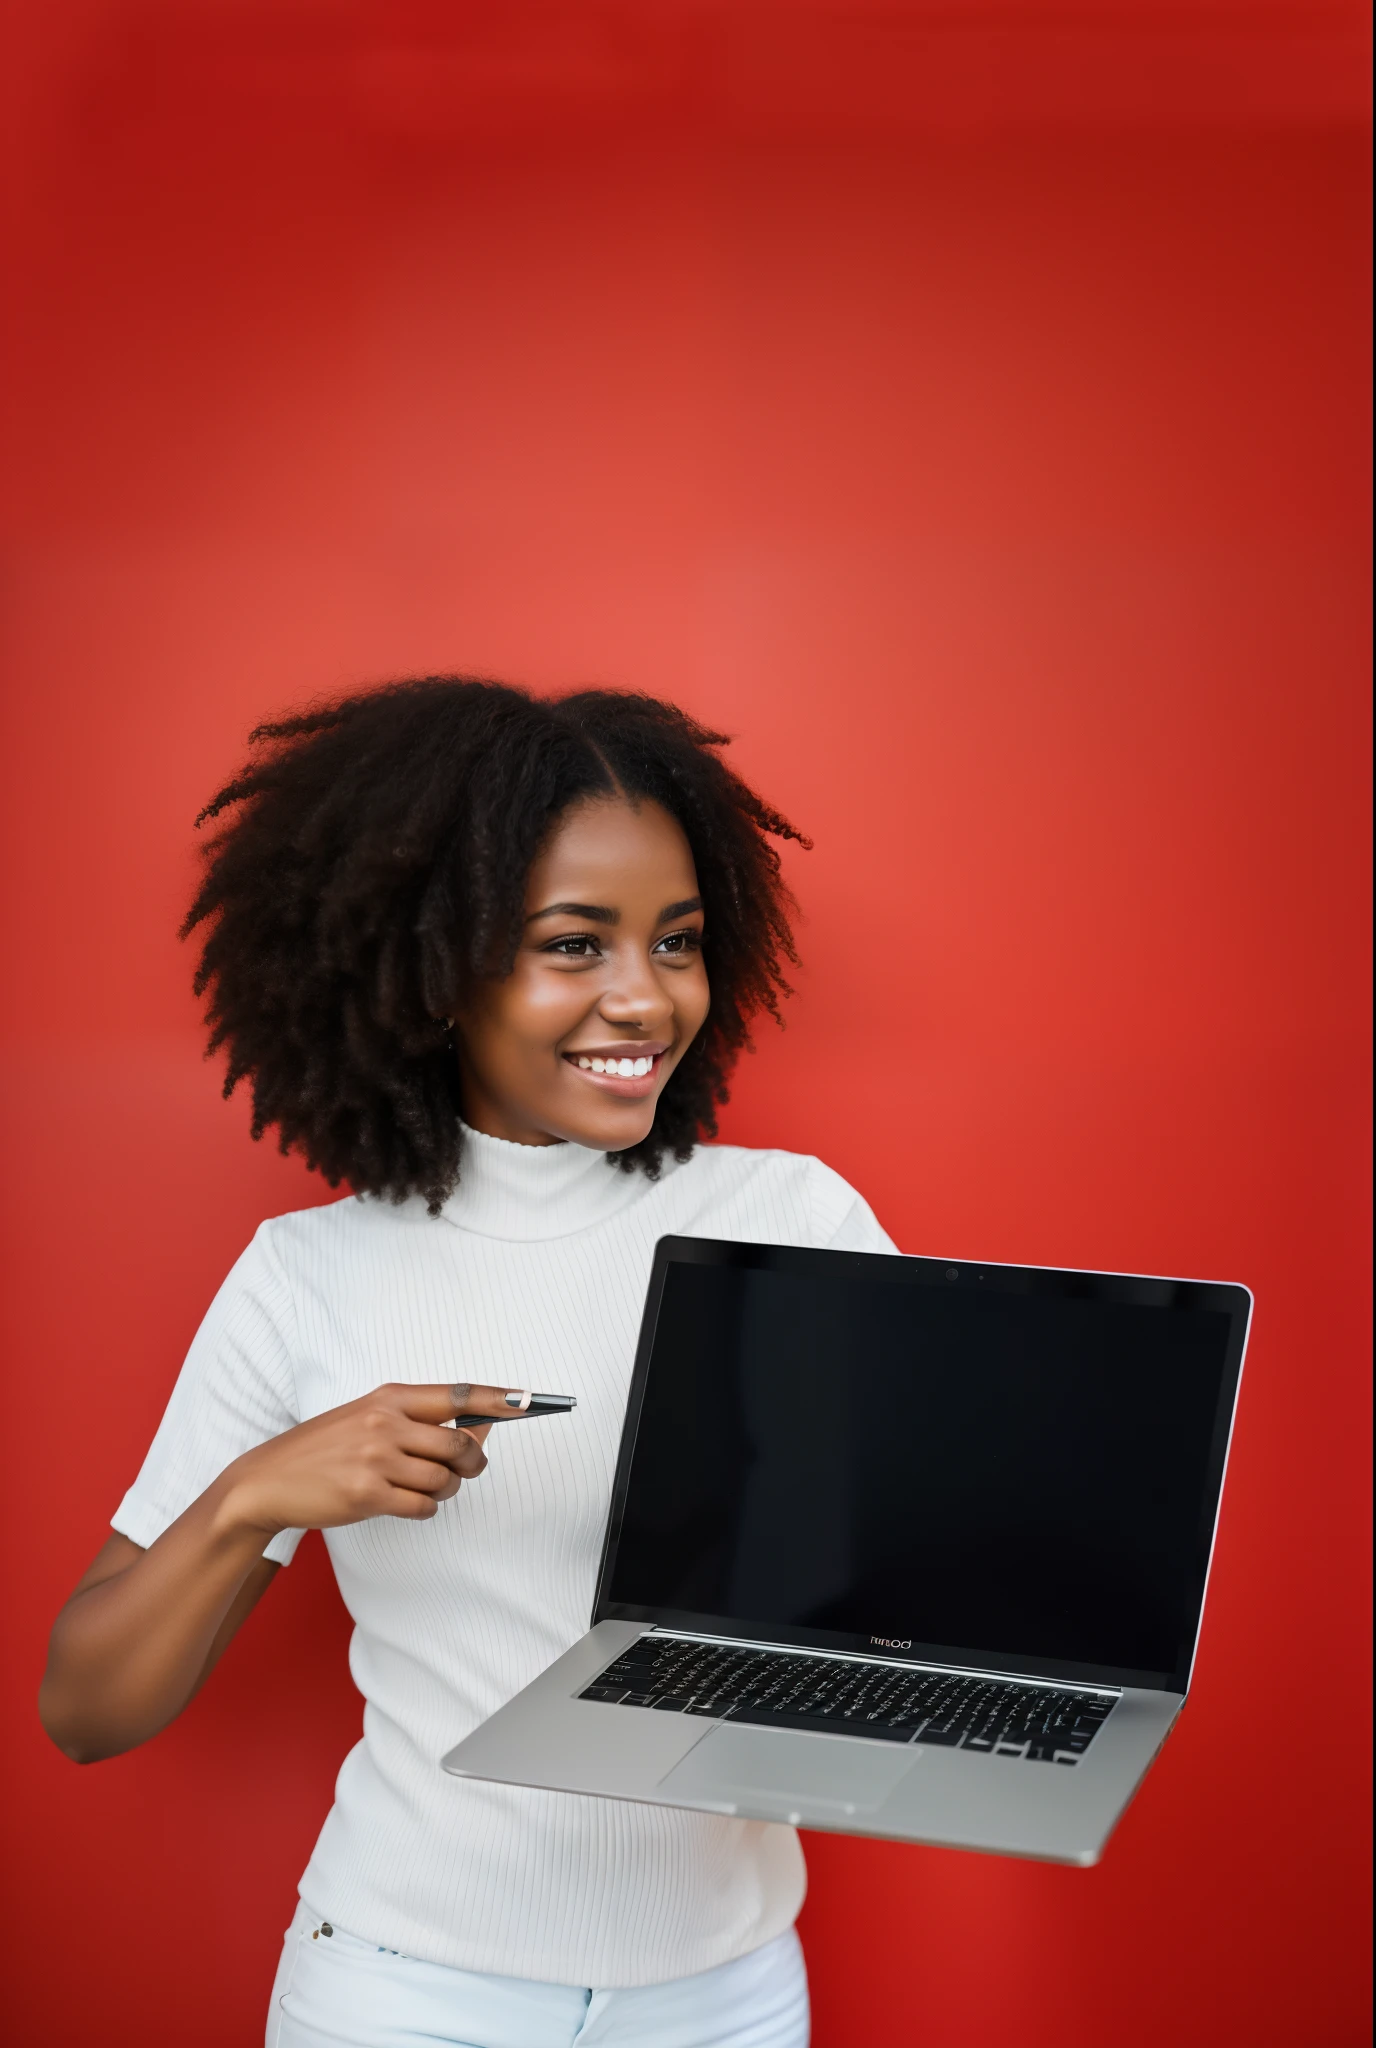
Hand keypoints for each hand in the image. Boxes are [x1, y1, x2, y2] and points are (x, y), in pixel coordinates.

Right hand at [216, 1382, 531, 1538]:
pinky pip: (423, 1507)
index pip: (456, 1394)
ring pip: (444, 1480)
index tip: (528, 1401)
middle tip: (465, 1470)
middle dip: (472, 1463)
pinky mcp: (367, 1494)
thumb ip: (419, 1422)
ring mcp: (376, 1458)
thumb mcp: (369, 1418)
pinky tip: (406, 1503)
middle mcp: (385, 1423)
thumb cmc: (326, 1448)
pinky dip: (424, 1509)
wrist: (268, 1480)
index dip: (497, 1399)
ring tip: (423, 1488)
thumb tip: (481, 1429)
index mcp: (389, 1397)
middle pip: (459, 1445)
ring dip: (445, 1491)